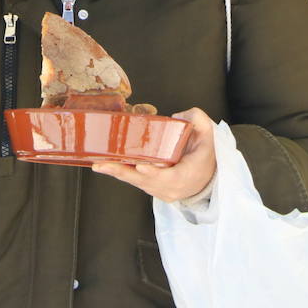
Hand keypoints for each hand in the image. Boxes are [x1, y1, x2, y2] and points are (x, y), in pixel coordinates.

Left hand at [92, 107, 216, 202]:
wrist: (207, 178)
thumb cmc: (206, 156)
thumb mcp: (208, 135)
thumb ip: (198, 120)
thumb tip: (178, 116)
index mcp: (187, 176)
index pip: (168, 178)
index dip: (153, 173)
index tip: (140, 167)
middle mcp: (171, 188)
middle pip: (144, 181)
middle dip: (122, 172)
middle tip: (103, 164)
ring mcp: (160, 191)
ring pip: (136, 182)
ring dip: (117, 173)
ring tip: (99, 164)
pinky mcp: (152, 189)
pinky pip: (135, 182)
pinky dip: (121, 173)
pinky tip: (106, 166)